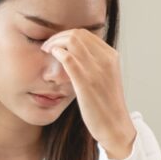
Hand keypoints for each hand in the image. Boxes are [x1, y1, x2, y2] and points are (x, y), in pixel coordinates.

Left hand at [41, 29, 136, 159]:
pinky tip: (51, 56)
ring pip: (72, 42)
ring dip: (54, 43)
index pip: (85, 34)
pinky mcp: (86, 83)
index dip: (66, 34)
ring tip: (46, 51)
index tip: (56, 43)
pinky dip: (57, 52)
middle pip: (77, 34)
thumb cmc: (106, 105)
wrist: (115, 126)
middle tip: (47, 46)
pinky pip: (68, 59)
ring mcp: (96, 70)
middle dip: (58, 36)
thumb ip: (95, 64)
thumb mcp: (105, 78)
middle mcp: (106, 59)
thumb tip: (78, 55)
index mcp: (111, 56)